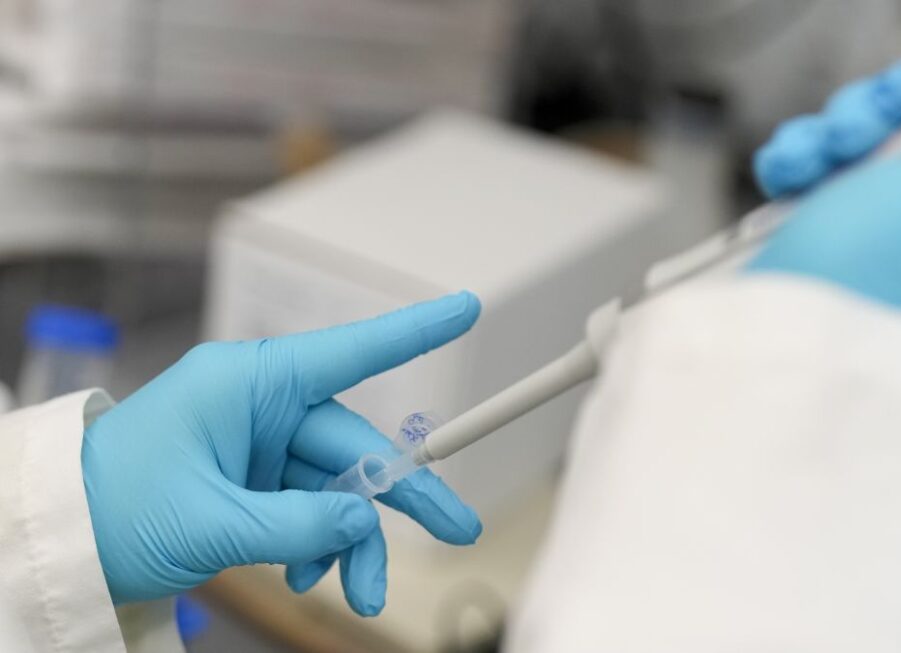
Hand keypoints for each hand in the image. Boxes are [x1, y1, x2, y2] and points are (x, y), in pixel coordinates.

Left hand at [82, 292, 483, 615]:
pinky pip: (309, 509)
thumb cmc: (112, 509)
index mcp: (248, 384)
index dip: (414, 332)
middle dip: (402, 497)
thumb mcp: (210, 521)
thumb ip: (298, 524)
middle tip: (458, 529)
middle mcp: (261, 406)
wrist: (59, 543)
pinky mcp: (253, 481)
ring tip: (364, 595)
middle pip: (357, 444)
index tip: (465, 308)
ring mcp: (258, 446)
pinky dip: (316, 547)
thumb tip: (363, 523)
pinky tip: (303, 577)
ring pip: (337, 488)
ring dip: (354, 543)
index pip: (350, 353)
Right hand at [748, 23, 900, 358]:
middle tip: (852, 131)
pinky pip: (836, 185)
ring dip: (835, 137)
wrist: (790, 346)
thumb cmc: (887, 268)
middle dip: (883, 116)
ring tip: (808, 158)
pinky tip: (786, 173)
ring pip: (881, 151)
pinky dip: (807, 167)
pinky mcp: (853, 262)